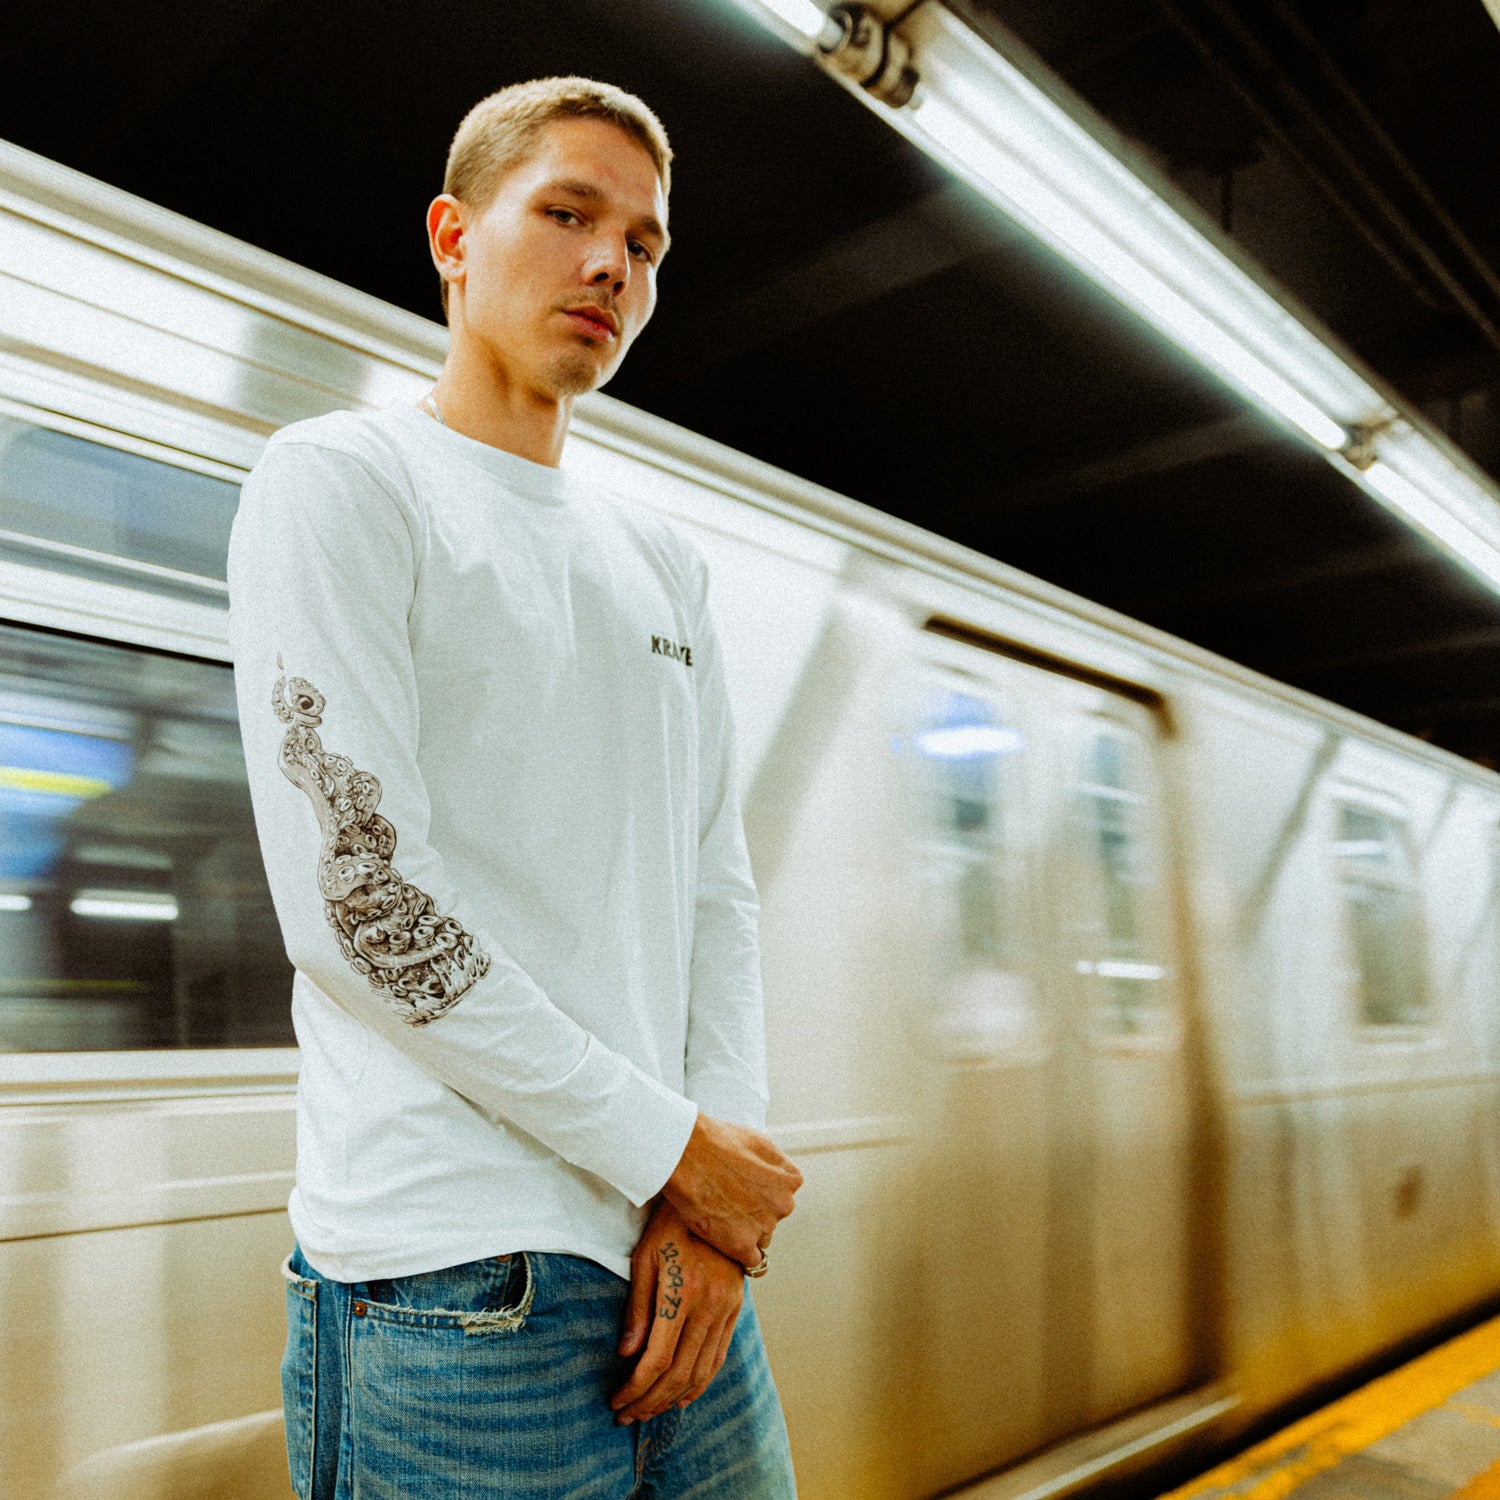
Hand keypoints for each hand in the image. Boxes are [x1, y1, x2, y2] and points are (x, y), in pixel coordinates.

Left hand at [611, 1200, 744, 1422]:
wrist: (715, 1202)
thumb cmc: (669, 1227)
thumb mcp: (644, 1259)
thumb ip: (637, 1309)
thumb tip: (627, 1354)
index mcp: (683, 1293)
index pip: (658, 1358)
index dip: (635, 1387)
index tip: (617, 1400)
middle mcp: (709, 1306)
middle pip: (679, 1372)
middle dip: (650, 1400)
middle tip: (627, 1414)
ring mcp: (727, 1308)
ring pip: (701, 1370)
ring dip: (672, 1397)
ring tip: (649, 1410)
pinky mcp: (735, 1308)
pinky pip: (719, 1355)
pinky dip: (702, 1381)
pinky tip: (683, 1395)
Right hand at [661, 1113, 801, 1269]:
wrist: (688, 1152)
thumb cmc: (717, 1141)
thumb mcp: (759, 1142)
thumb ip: (774, 1164)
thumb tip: (778, 1177)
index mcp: (790, 1179)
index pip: (781, 1196)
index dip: (760, 1194)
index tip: (743, 1191)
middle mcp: (784, 1203)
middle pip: (771, 1217)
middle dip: (754, 1213)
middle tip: (726, 1202)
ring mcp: (764, 1225)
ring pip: (759, 1237)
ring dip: (743, 1232)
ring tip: (718, 1215)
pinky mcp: (742, 1244)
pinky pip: (750, 1261)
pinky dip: (739, 1254)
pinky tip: (725, 1242)